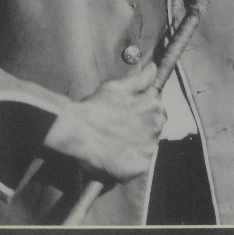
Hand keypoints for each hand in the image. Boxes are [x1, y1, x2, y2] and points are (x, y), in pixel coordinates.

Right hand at [43, 62, 165, 180]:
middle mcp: (156, 127)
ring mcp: (149, 148)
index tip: (128, 117)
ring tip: (114, 145)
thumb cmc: (95, 108)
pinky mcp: (140, 167)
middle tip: (118, 131)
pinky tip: (115, 158)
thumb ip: (139, 79)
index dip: (142, 114)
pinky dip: (129, 164)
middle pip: (154, 130)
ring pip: (147, 148)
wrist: (77, 132)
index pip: (157, 110)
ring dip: (135, 147)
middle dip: (141, 130)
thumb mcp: (116, 87)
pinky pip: (139, 166)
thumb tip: (153, 68)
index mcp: (153, 106)